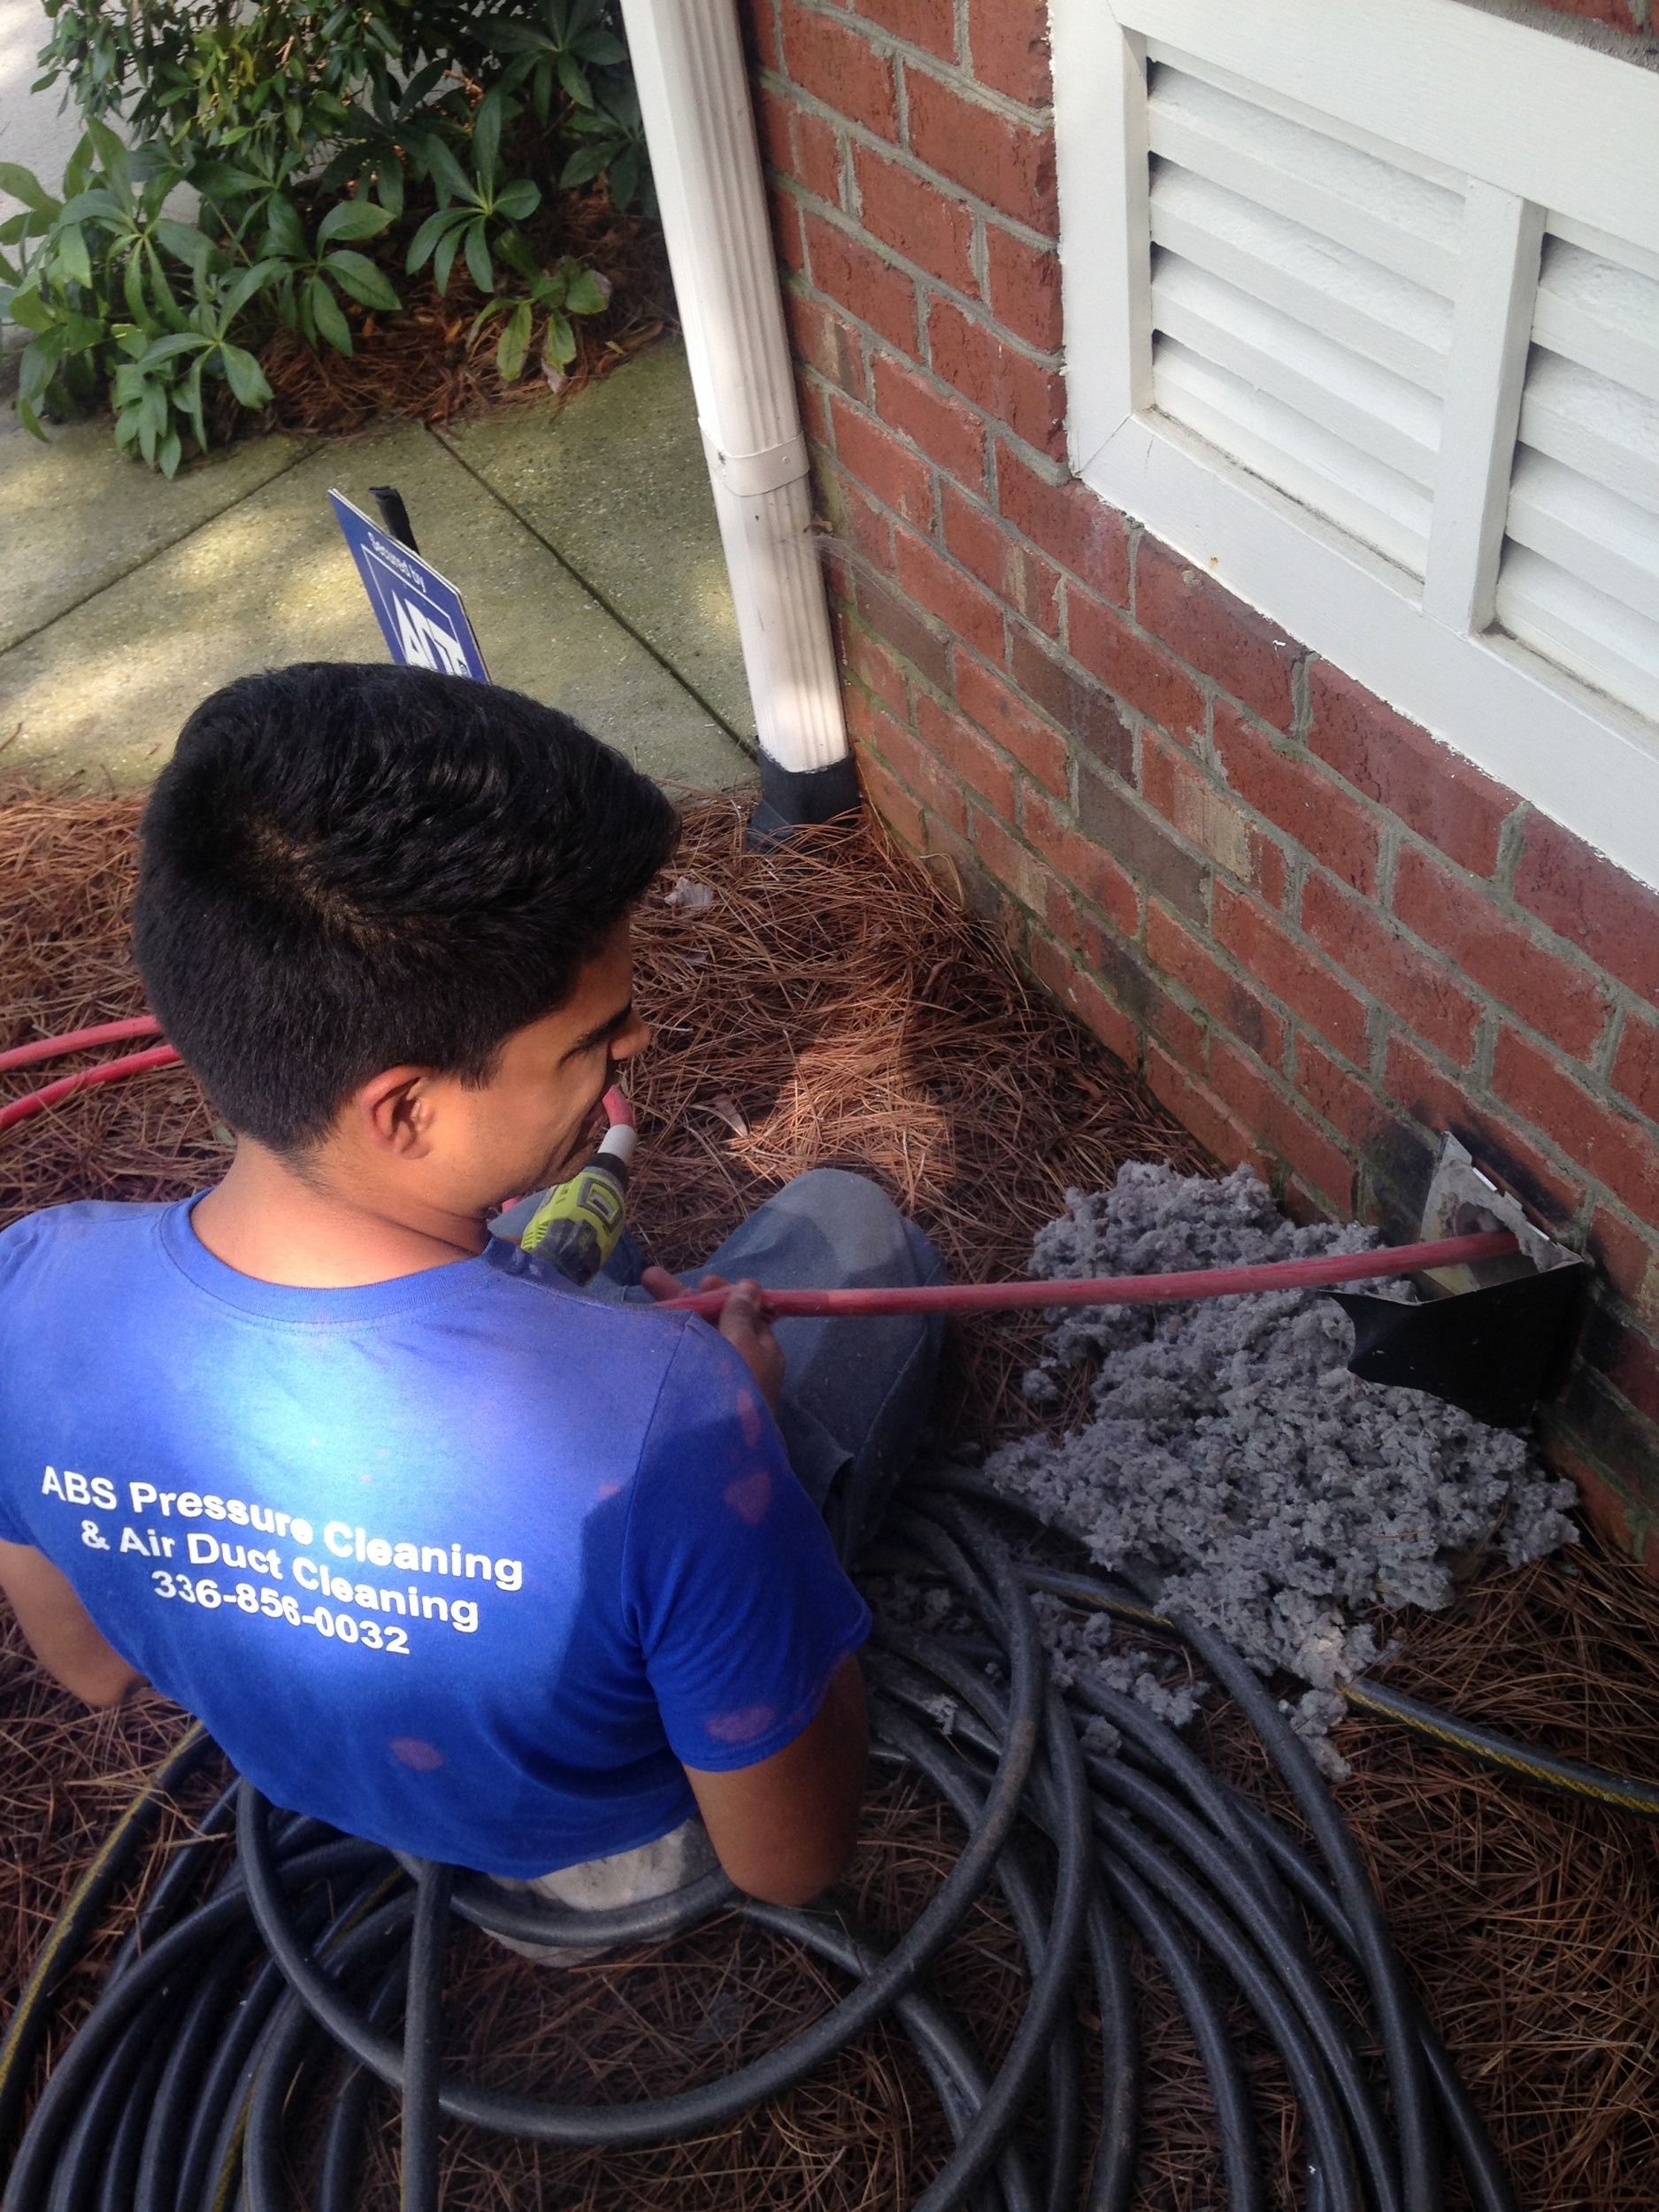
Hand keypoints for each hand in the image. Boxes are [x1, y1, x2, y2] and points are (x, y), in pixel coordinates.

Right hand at [642, 1267, 785, 1410]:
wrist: (724, 1453)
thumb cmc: (738, 1389)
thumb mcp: (742, 1343)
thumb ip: (739, 1315)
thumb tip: (750, 1286)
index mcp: (760, 1348)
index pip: (743, 1312)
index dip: (722, 1294)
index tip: (703, 1280)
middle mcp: (738, 1362)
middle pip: (712, 1322)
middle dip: (684, 1300)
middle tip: (651, 1280)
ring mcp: (715, 1379)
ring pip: (693, 1339)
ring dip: (669, 1317)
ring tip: (637, 1299)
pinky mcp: (693, 1395)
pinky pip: (681, 1360)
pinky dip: (665, 1344)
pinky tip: (643, 1333)